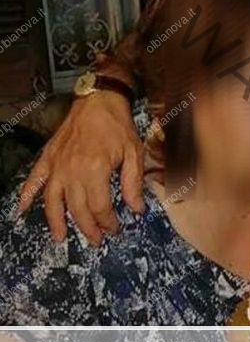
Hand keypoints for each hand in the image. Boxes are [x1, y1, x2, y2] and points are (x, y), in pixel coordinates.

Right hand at [17, 91, 143, 243]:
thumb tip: (136, 209)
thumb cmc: (118, 127)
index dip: (108, 222)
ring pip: (53, 201)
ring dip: (56, 221)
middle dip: (88, 228)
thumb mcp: (134, 153)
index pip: (99, 207)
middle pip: (77, 209)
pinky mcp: (47, 158)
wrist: (98, 101)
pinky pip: (33, 181)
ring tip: (60, 238)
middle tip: (96, 240)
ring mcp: (56, 165)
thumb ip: (133, 184)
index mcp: (95, 170)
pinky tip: (22, 210)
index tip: (115, 229)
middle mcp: (72, 171)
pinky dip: (26, 196)